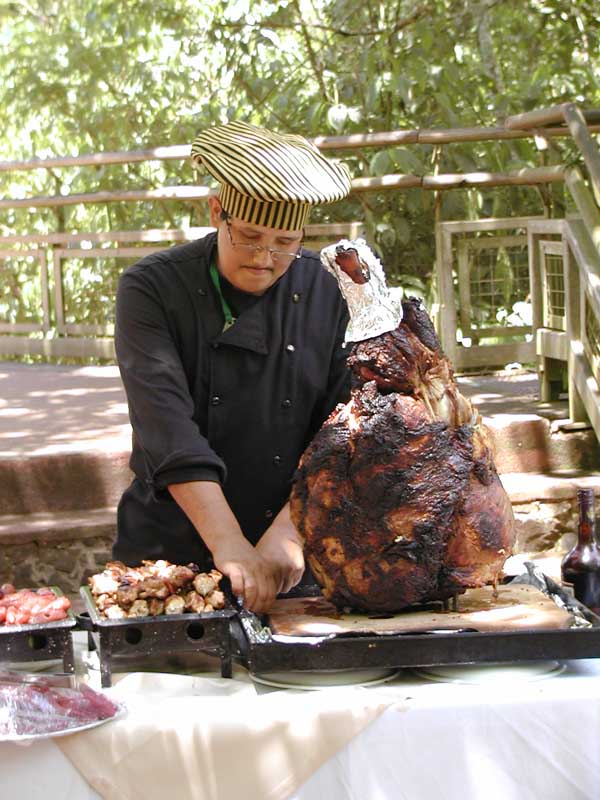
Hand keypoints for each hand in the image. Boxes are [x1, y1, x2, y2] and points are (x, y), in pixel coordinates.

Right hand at [168, 481, 278, 612]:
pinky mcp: (234, 566)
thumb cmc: (241, 555)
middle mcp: (259, 569)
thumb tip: (262, 599)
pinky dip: (238, 591)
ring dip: (249, 602)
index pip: (271, 592)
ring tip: (245, 607)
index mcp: (266, 569)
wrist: (228, 539)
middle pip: (263, 593)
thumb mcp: (256, 566)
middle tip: (252, 612)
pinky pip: (238, 582)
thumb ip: (260, 579)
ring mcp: (247, 567)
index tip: (261, 611)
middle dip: (258, 606)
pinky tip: (236, 595)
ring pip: (253, 589)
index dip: (267, 604)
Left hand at [256, 503, 304, 594]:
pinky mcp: (299, 568)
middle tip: (271, 582)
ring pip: (287, 587)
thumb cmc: (270, 541)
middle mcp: (280, 570)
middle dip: (273, 587)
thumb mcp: (259, 556)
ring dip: (283, 584)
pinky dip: (291, 579)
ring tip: (278, 575)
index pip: (267, 589)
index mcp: (269, 568)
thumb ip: (259, 572)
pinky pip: (295, 581)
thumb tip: (254, 585)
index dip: (265, 590)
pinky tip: (286, 572)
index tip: (263, 588)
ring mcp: (291, 569)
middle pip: (277, 590)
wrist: (286, 530)